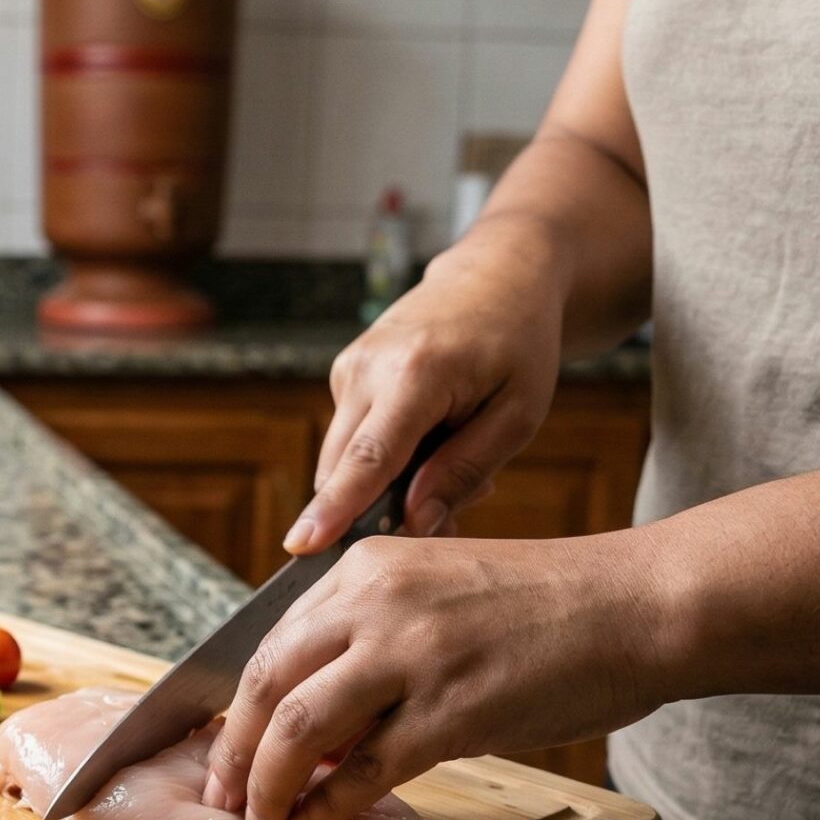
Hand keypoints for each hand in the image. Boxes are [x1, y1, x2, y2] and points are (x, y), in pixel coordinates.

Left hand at [201, 531, 671, 819]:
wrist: (638, 605)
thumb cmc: (549, 608)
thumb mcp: (440, 595)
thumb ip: (372, 643)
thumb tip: (316, 724)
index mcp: (368, 568)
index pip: (272, 641)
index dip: (238, 706)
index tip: (224, 746)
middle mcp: (377, 602)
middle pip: (266, 683)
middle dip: (234, 750)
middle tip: (224, 794)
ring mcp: (412, 655)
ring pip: (299, 728)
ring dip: (270, 784)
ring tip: (263, 818)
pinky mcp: (452, 709)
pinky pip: (366, 769)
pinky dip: (330, 804)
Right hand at [286, 238, 567, 552]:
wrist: (497, 274)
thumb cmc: (518, 344)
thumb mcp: (518, 415)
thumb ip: (464, 470)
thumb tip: (415, 524)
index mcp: (418, 373)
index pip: (369, 457)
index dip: (336, 507)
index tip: (301, 545)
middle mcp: (368, 367)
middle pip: (344, 468)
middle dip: (381, 508)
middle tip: (455, 504)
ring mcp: (348, 367)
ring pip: (345, 460)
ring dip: (389, 482)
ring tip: (452, 453)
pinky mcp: (343, 373)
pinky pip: (352, 440)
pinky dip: (386, 455)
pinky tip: (431, 433)